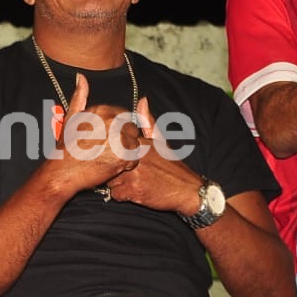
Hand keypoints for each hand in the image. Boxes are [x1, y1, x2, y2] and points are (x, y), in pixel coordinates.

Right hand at [52, 74, 143, 192]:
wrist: (62, 171)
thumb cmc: (66, 146)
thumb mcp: (71, 117)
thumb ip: (80, 96)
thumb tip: (81, 77)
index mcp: (102, 109)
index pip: (123, 115)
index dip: (116, 129)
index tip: (105, 139)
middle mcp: (112, 121)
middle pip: (131, 129)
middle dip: (123, 139)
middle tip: (106, 150)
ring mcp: (119, 138)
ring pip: (134, 143)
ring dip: (126, 152)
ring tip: (108, 158)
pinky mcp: (123, 155)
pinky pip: (134, 158)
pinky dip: (126, 164)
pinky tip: (111, 166)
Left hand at [104, 96, 197, 210]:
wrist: (187, 190)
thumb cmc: (172, 166)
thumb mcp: (161, 140)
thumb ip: (147, 122)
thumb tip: (142, 100)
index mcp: (140, 143)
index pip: (112, 144)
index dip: (112, 151)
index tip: (117, 155)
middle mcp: (135, 157)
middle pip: (108, 162)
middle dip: (112, 167)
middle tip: (126, 172)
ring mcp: (133, 174)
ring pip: (109, 179)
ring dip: (117, 183)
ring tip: (133, 181)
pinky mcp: (133, 191)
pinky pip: (115, 194)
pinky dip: (122, 195)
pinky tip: (135, 191)